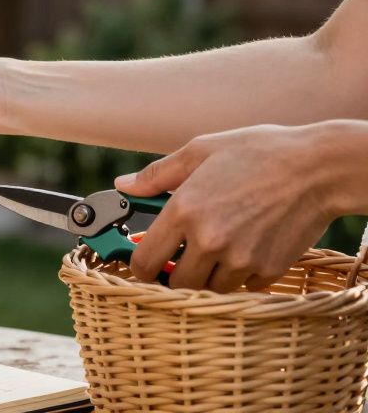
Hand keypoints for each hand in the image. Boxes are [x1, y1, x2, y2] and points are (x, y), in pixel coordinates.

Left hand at [118, 122, 356, 292]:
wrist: (318, 168)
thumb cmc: (259, 153)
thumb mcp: (200, 151)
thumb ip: (156, 175)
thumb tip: (123, 185)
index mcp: (185, 211)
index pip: (144, 262)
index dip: (139, 265)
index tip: (145, 261)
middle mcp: (210, 240)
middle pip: (176, 282)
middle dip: (174, 272)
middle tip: (180, 255)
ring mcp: (241, 259)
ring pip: (208, 288)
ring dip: (206, 275)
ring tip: (215, 247)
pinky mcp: (268, 270)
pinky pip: (241, 287)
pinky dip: (237, 275)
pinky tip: (243, 249)